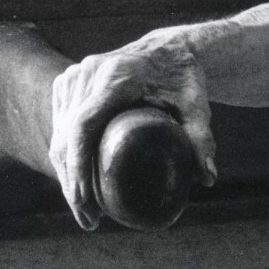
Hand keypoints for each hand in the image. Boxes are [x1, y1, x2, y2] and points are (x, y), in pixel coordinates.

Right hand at [48, 29, 217, 230]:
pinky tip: (76, 182)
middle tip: (91, 220)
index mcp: (117, 75)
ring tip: (85, 211)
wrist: (167, 49)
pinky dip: (65, 156)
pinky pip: (60, 125)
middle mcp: (89, 72)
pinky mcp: (68, 82)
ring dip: (66, 175)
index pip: (84, 124)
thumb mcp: (196, 106)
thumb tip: (208, 178)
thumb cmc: (184, 80)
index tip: (82, 199)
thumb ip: (201, 138)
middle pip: (67, 135)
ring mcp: (75, 76)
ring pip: (60, 133)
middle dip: (72, 183)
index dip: (78, 165)